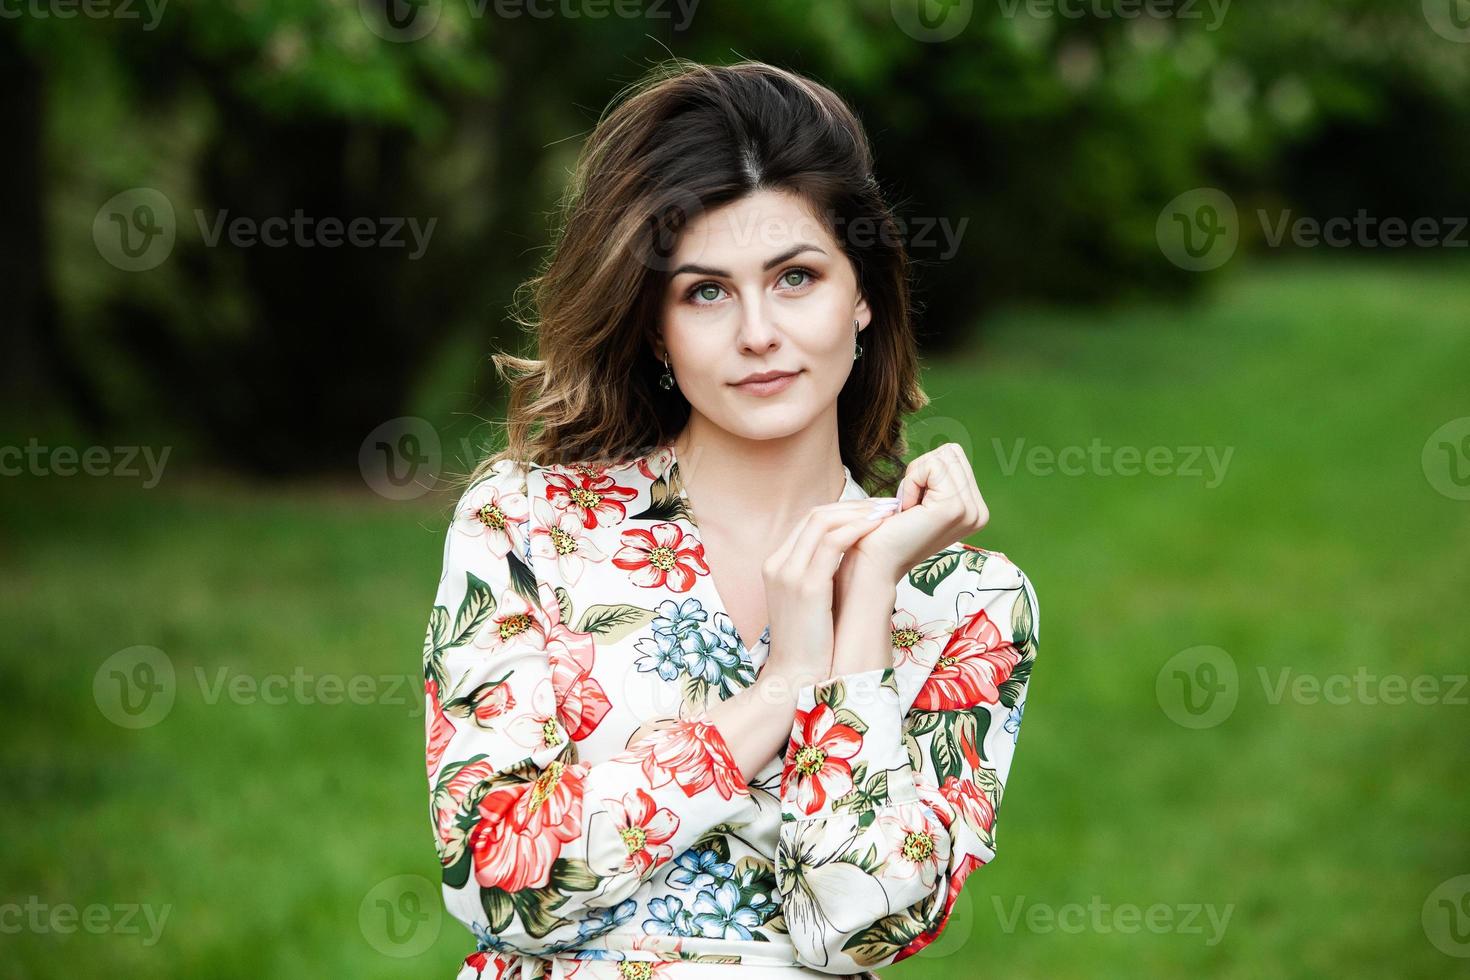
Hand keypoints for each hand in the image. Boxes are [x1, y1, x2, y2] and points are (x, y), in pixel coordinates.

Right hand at [760, 499, 887, 687]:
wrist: (796, 677)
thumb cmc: (811, 643)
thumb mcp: (811, 600)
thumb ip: (822, 573)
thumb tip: (852, 555)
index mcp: (776, 564)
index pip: (809, 521)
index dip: (843, 510)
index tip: (872, 510)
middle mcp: (777, 563)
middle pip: (815, 515)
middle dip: (854, 506)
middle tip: (886, 505)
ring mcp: (789, 573)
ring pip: (823, 522)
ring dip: (859, 513)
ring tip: (887, 513)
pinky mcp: (806, 587)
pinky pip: (832, 543)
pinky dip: (857, 529)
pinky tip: (878, 528)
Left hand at [842, 443, 988, 586]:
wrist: (877, 561)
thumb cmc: (892, 530)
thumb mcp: (927, 499)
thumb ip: (944, 478)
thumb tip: (948, 449)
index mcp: (976, 510)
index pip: (956, 457)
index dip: (926, 472)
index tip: (916, 503)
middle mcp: (979, 512)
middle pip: (951, 453)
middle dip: (922, 471)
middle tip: (911, 504)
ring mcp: (970, 511)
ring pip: (941, 457)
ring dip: (916, 478)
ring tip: (910, 508)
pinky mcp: (953, 508)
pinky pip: (931, 467)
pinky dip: (911, 482)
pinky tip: (907, 509)